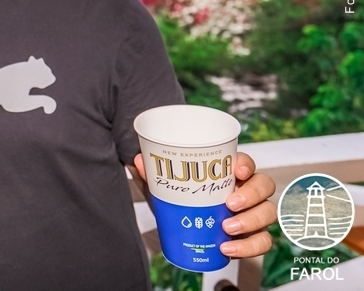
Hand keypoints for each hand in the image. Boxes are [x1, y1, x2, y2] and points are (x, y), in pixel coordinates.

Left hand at [133, 151, 276, 257]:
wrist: (186, 229)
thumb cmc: (182, 200)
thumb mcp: (166, 188)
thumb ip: (154, 175)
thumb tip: (140, 160)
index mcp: (229, 173)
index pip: (246, 162)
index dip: (245, 164)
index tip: (236, 171)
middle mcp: (248, 190)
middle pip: (264, 185)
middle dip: (251, 194)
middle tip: (229, 203)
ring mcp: (254, 213)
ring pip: (268, 212)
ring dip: (251, 220)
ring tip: (227, 227)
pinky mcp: (254, 236)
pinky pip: (264, 241)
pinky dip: (249, 247)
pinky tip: (228, 248)